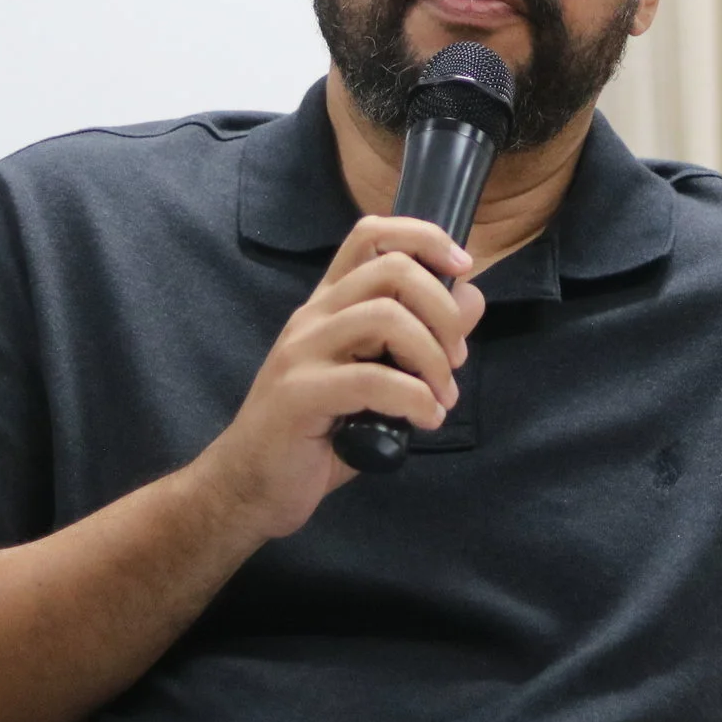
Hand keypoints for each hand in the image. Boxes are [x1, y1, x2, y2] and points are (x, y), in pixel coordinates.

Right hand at [190, 215, 486, 540]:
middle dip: (443, 309)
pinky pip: (372, 379)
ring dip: (432, 357)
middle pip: (392, 270)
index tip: (463, 264)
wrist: (251, 487)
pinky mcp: (299, 394)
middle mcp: (314, 315)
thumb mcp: (379, 379)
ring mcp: (302, 351)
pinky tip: (426, 420)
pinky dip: (415, 399)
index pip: (372, 234)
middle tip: (456, 359)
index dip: (425, 237)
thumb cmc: (318, 434)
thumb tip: (470, 298)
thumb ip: (421, 339)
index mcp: (330, 303)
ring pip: (386, 317)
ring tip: (441, 397)